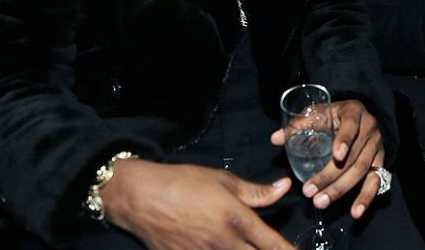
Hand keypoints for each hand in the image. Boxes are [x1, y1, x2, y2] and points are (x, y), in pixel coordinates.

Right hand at [102, 159, 293, 249]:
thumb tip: (283, 187)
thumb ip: (256, 192)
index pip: (273, 245)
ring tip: (246, 246)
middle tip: (270, 248)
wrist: (141, 197)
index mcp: (237, 220)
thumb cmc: (183, 183)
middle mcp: (223, 244)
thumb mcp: (223, 181)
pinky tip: (222, 249)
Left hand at [271, 99, 383, 218]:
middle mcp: (370, 128)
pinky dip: (366, 198)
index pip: (351, 126)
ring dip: (341, 189)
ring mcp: (377, 147)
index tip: (336, 155)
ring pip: (361, 171)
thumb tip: (276, 138)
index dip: (345, 140)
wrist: (357, 116)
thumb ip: (298, 125)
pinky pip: (375, 182)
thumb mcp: (318, 112)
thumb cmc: (334, 115)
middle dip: (331, 176)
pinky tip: (356, 212)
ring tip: (321, 202)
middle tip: (310, 192)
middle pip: (353, 156)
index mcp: (354, 112)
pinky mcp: (380, 162)